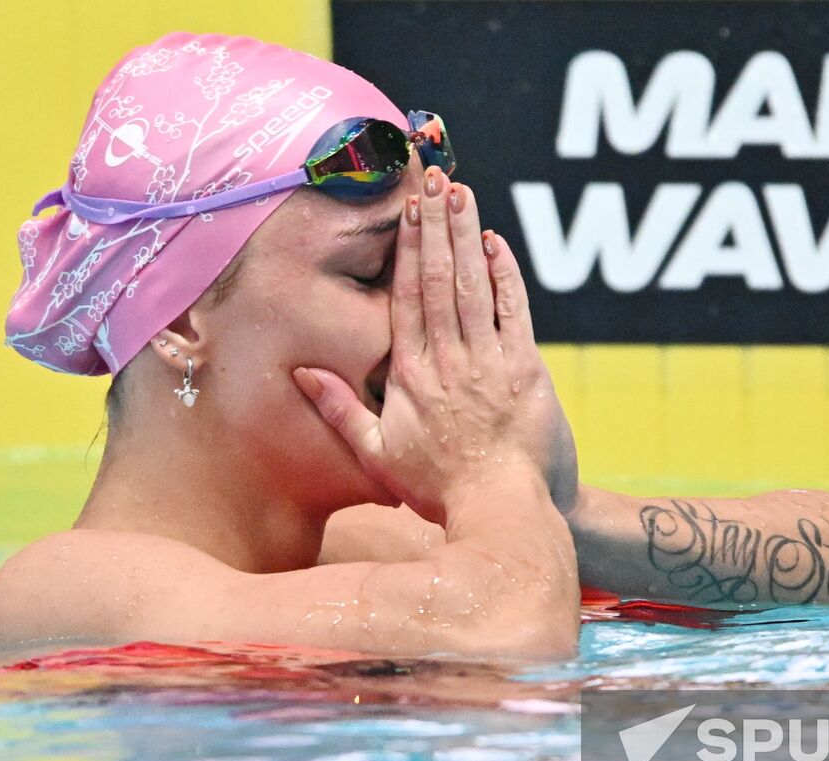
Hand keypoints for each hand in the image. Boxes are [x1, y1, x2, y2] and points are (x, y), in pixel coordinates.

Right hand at [294, 169, 563, 524]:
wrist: (501, 512)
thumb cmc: (438, 488)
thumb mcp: (377, 455)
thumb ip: (340, 410)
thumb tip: (302, 372)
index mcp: (410, 377)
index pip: (404, 299)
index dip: (405, 251)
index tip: (404, 212)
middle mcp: (447, 362)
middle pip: (437, 281)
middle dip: (435, 227)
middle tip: (434, 180)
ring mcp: (488, 364)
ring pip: (473, 287)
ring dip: (466, 237)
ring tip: (460, 194)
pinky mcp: (526, 371)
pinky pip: (514, 312)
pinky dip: (505, 275)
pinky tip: (496, 243)